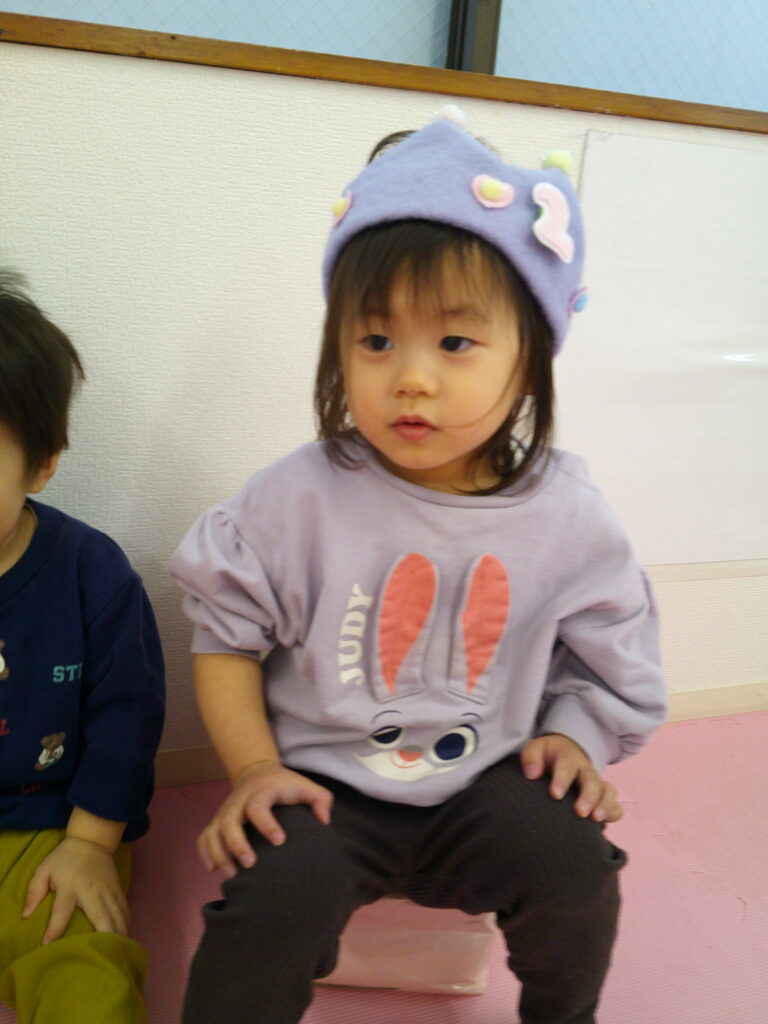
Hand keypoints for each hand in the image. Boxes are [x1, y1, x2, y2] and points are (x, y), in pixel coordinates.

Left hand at [23, 837, 128, 943]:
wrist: (92, 841)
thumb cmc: (65, 859)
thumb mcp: (44, 870)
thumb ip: (34, 891)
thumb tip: (26, 915)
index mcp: (71, 887)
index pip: (62, 911)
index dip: (55, 929)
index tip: (48, 945)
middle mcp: (92, 891)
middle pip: (102, 918)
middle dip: (104, 938)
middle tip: (103, 957)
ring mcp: (108, 891)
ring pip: (118, 916)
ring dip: (119, 934)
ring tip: (117, 953)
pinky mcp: (118, 890)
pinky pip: (124, 910)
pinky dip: (125, 924)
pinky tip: (125, 936)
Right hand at [198, 760, 332, 876]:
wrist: (257, 772)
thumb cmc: (285, 785)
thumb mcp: (305, 786)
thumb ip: (321, 800)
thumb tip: (324, 821)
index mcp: (262, 792)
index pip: (258, 807)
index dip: (267, 824)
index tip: (280, 841)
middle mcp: (239, 801)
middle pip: (229, 821)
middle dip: (237, 844)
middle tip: (250, 865)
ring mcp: (225, 811)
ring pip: (213, 831)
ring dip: (219, 854)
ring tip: (232, 875)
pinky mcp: (216, 820)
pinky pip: (204, 837)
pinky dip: (205, 853)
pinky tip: (213, 869)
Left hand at [520, 733, 622, 822]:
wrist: (566, 753)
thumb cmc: (547, 756)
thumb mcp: (537, 749)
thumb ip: (531, 758)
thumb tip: (532, 775)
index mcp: (568, 759)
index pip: (566, 767)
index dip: (562, 780)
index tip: (555, 795)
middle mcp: (585, 771)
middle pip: (592, 781)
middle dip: (588, 796)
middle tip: (580, 812)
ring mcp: (597, 784)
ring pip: (608, 791)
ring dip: (604, 805)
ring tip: (596, 819)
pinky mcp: (603, 796)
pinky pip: (616, 804)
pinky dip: (613, 813)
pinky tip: (605, 824)